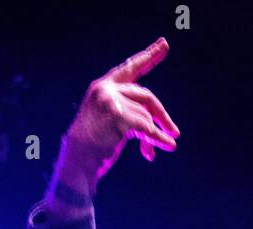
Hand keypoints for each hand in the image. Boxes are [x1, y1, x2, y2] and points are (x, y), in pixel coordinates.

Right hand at [47, 37, 180, 215]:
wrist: (77, 161)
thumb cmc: (95, 146)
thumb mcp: (114, 124)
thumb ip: (134, 115)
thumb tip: (165, 128)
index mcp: (103, 87)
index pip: (130, 68)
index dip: (149, 56)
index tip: (165, 43)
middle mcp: (105, 89)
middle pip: (146, 97)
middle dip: (162, 115)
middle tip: (175, 132)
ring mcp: (110, 100)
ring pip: (146, 116)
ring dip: (155, 135)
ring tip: (156, 149)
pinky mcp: (117, 115)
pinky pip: (146, 127)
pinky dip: (156, 139)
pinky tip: (161, 148)